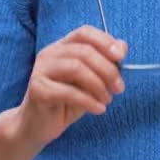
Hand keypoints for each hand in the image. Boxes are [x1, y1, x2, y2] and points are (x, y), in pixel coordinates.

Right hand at [17, 25, 126, 146]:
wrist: (39, 126)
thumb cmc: (67, 102)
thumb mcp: (91, 81)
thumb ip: (105, 63)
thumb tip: (122, 46)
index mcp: (62, 47)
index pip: (84, 33)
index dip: (104, 41)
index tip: (121, 57)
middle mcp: (49, 54)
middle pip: (84, 51)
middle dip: (107, 69)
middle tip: (119, 88)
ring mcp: (41, 70)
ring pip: (76, 68)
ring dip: (98, 85)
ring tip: (107, 99)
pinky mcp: (37, 89)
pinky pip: (68, 92)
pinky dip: (88, 101)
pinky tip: (98, 109)